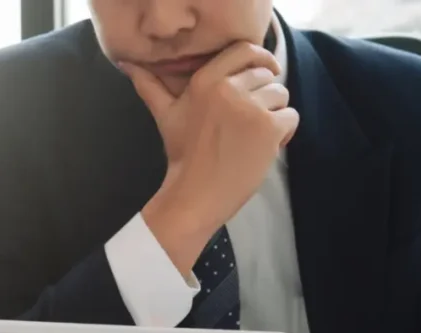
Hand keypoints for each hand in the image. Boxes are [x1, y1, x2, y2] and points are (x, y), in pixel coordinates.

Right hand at [120, 42, 299, 275]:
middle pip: (267, 76)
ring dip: (274, 117)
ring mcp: (251, 107)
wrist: (195, 195)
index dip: (261, 59)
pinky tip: (262, 149)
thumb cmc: (182, 156)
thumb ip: (150, 87)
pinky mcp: (269, 127)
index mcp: (206, 79)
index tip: (266, 72)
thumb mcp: (165, 115)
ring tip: (252, 139)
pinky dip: (284, 135)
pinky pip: (291, 118)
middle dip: (264, 98)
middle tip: (246, 126)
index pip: (245, 49)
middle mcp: (229, 88)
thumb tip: (128, 65)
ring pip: (282, 96)